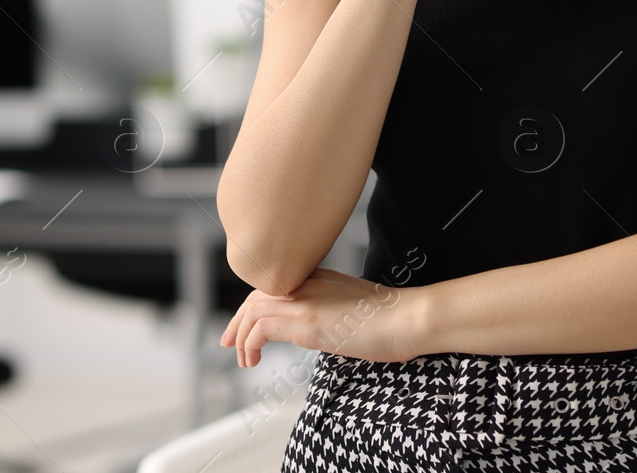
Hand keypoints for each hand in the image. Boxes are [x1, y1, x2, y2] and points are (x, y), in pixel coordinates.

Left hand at [219, 267, 425, 367]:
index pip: (273, 286)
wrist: (409, 317)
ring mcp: (305, 300)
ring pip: (253, 310)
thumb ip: (332, 312)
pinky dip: (250, 343)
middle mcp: (307, 282)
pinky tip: (254, 360)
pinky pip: (261, 328)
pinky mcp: (306, 322)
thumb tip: (322, 330)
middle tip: (227, 343)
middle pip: (257, 295)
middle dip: (237, 321)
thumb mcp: (355, 309)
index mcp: (318, 277)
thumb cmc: (392, 319)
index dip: (253, 306)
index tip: (244, 326)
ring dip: (241, 336)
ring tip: (243, 358)